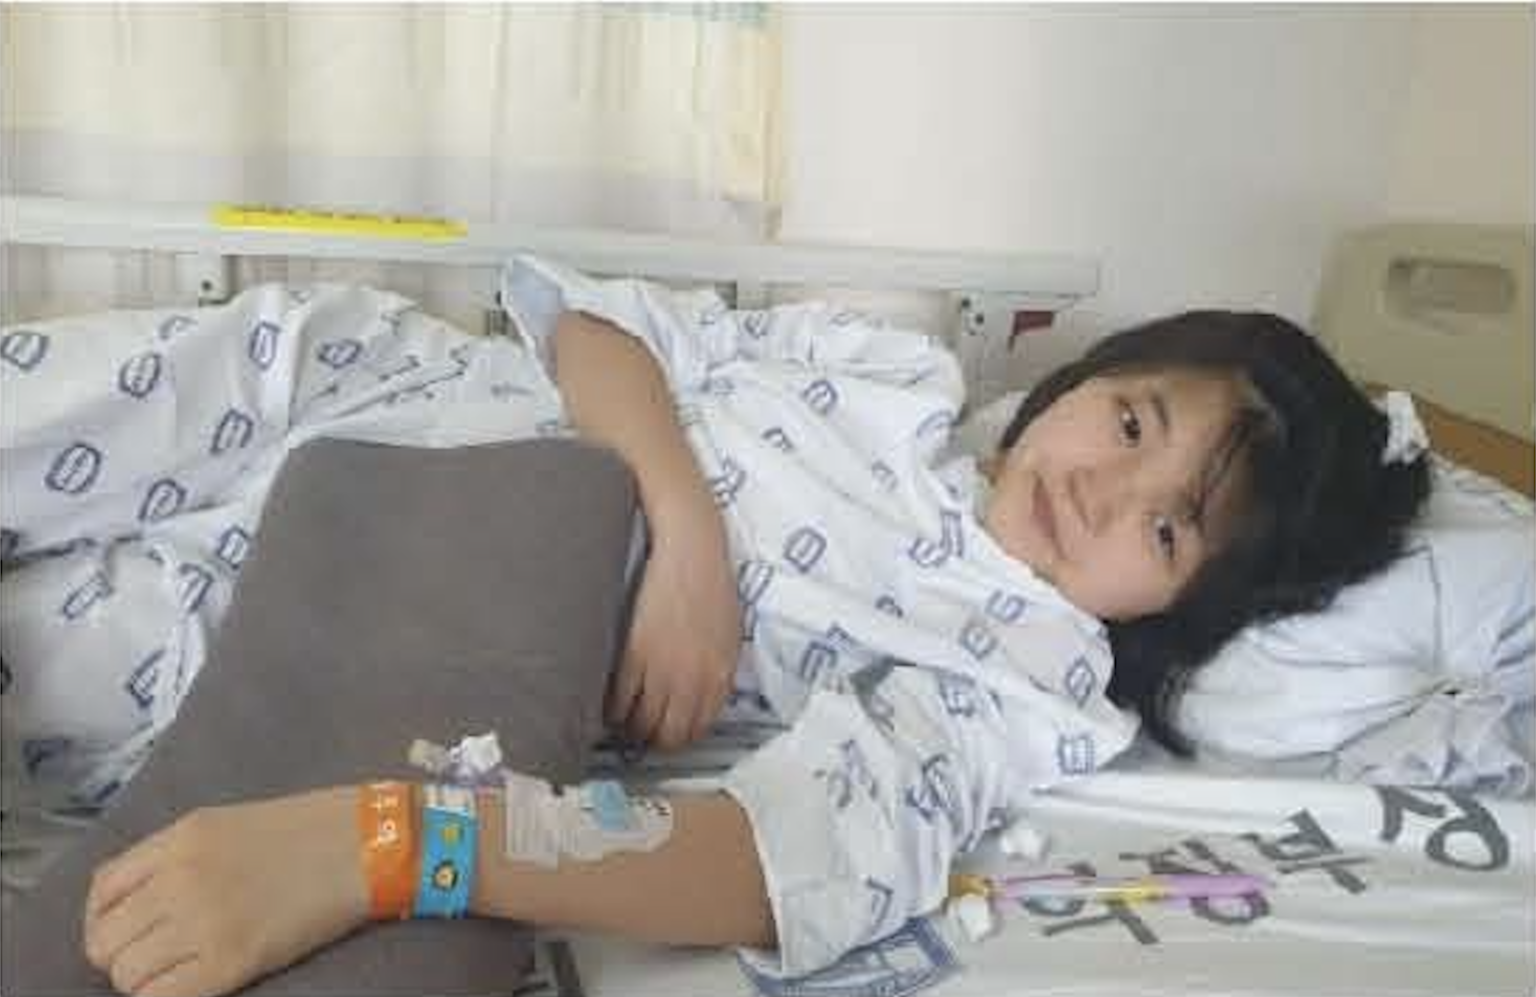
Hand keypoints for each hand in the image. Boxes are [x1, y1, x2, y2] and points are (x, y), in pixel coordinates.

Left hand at [83, 789, 367, 996]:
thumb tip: (135, 902)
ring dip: (144, 980)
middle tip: (158, 956)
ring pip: (127, 975)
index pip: (101, 892)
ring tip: (180, 971)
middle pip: (105, 940)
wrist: (367, 844)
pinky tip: (191, 985)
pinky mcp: (231, 961)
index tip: (129, 930)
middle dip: (122, 955)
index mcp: (178, 839)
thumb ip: (175, 856)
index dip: (105, 920)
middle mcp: (179, 879)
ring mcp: (202, 921)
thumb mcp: (226, 824)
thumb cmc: (307, 831)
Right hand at [608, 506, 742, 750]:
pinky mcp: (635, 654)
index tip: (662, 732)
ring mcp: (664, 670)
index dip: (677, 736)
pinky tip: (604, 700)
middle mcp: (694, 680)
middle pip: (668, 735)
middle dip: (651, 737)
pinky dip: (608, 707)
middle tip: (636, 729)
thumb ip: (715, 670)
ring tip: (616, 718)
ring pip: (640, 723)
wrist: (691, 548)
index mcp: (721, 676)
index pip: (697, 729)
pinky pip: (617, 700)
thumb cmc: (710, 584)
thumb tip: (700, 697)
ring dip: (626, 726)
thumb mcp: (727, 634)